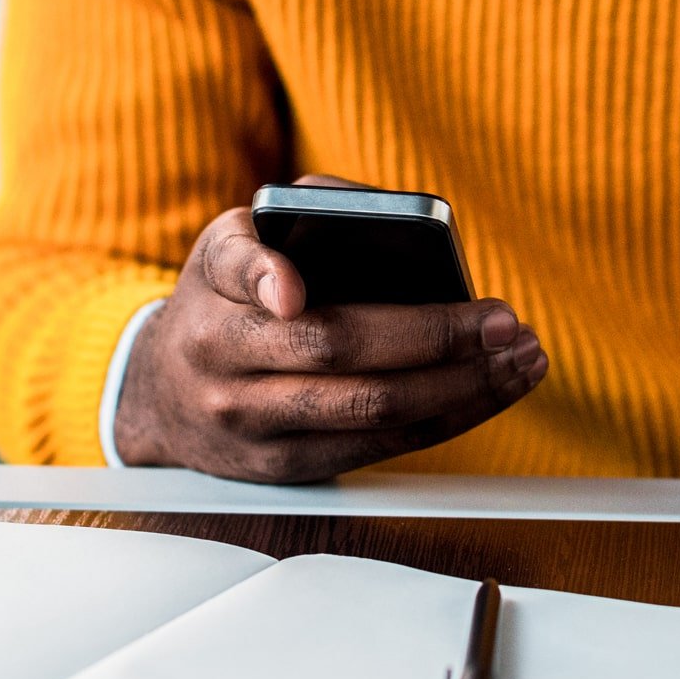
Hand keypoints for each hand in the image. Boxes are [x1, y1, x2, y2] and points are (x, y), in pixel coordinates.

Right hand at [113, 191, 546, 481]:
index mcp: (214, 295)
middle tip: (505, 321)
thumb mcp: (228, 241)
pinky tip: (490, 390)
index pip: (239, 277)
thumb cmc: (219, 301)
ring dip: (462, 388)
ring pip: (373, 412)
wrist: (158, 395)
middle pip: (339, 354)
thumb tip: (377, 208)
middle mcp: (226, 367)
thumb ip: (298, 212)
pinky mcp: (287, 470)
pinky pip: (381, 448)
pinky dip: (447, 419)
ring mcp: (256, 428)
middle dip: (435, 339)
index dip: (266, 281)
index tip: (292, 291)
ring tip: (521, 360)